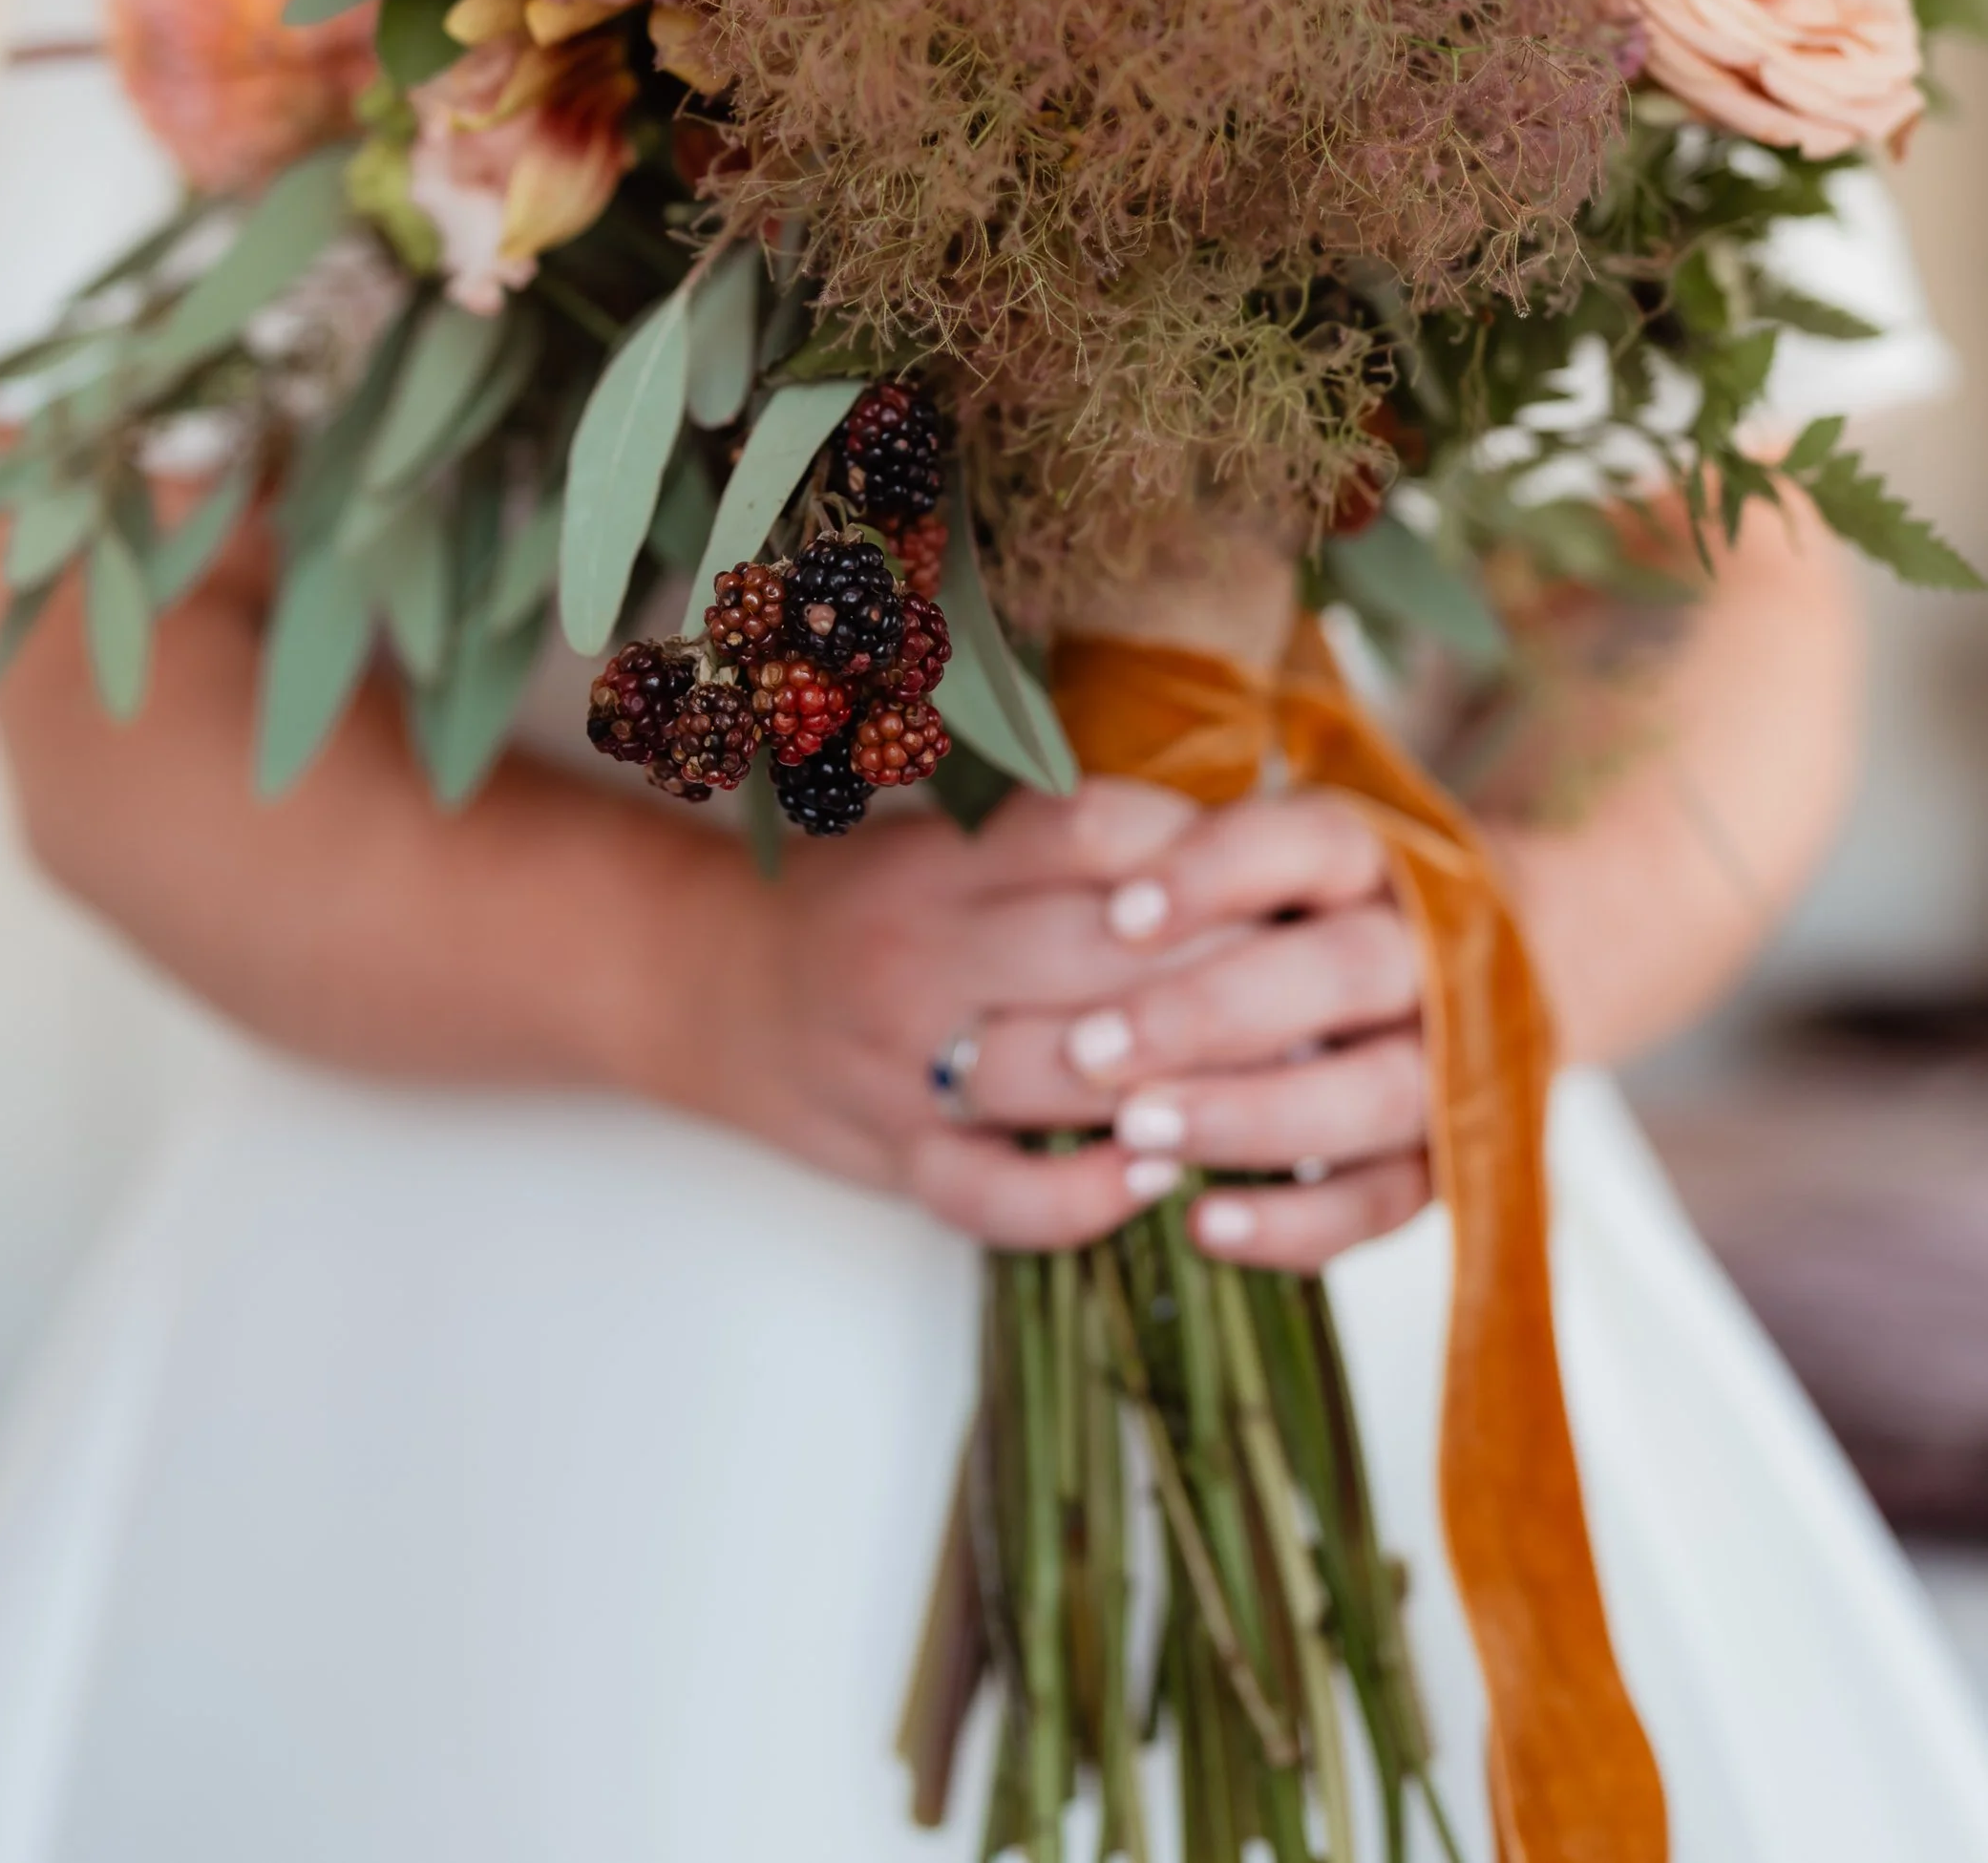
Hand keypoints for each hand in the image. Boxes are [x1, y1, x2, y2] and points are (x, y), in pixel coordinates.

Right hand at [700, 775, 1430, 1266]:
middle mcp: (920, 951)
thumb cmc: (856, 902)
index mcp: (940, 858)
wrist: (702, 978)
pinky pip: (995, 1196)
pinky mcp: (892, 1157)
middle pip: (1102, 958)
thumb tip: (1232, 851)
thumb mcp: (936, 836)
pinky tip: (1159, 1177)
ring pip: (1067, 1077)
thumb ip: (1056, 840)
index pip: (1091, 832)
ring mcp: (903, 1063)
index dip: (1198, 855)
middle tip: (1325, 990)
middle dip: (1226, 978)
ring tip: (1283, 1088)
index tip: (1279, 879)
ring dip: (1183, 1087)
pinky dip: (1083, 1197)